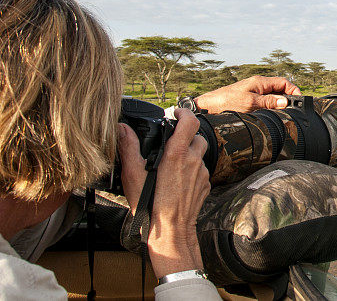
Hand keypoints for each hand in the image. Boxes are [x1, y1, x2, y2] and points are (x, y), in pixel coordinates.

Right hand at [118, 108, 210, 276]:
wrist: (171, 231)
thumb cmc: (151, 206)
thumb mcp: (133, 176)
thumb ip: (129, 149)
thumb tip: (122, 129)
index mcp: (177, 154)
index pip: (190, 121)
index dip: (184, 112)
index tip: (176, 113)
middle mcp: (193, 160)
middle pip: (197, 137)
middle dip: (186, 137)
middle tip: (171, 144)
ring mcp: (202, 173)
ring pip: (200, 155)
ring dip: (190, 155)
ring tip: (172, 166)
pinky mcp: (206, 184)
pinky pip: (201, 171)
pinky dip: (192, 171)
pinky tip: (178, 181)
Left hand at [194, 75, 300, 113]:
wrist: (207, 108)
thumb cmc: (226, 102)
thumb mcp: (250, 103)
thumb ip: (268, 102)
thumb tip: (285, 102)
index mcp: (260, 82)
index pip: (283, 82)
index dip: (293, 90)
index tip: (298, 101)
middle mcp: (258, 86)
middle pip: (279, 90)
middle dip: (287, 100)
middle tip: (291, 111)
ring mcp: (253, 94)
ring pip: (272, 98)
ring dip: (277, 106)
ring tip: (281, 116)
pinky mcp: (248, 102)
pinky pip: (264, 104)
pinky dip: (269, 110)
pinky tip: (268, 117)